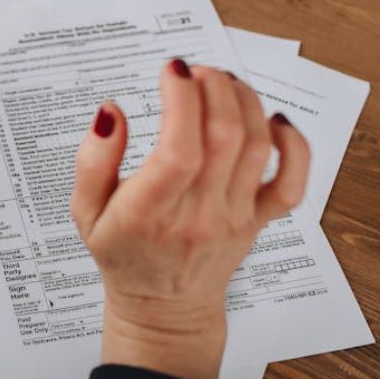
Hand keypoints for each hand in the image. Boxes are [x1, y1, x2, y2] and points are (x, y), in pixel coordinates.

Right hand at [70, 59, 309, 378]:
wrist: (164, 308)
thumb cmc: (123, 254)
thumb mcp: (85, 211)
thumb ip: (92, 160)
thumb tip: (111, 111)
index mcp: (149, 212)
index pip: (178, 151)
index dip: (181, 100)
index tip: (171, 70)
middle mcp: (197, 214)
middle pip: (223, 138)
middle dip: (212, 87)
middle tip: (195, 71)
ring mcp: (233, 217)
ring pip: (255, 147)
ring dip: (243, 101)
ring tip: (222, 82)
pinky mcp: (258, 220)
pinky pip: (292, 184)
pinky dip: (294, 147)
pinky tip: (275, 121)